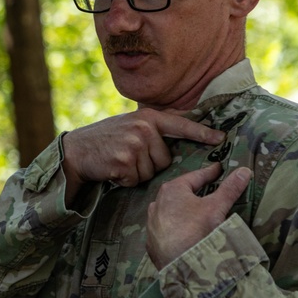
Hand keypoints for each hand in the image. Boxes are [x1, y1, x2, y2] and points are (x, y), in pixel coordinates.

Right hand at [61, 109, 224, 202]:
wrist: (76, 150)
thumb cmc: (105, 139)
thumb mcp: (130, 124)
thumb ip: (151, 128)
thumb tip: (179, 136)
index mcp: (147, 117)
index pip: (181, 125)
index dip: (202, 133)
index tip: (221, 138)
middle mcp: (143, 129)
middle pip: (165, 159)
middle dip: (150, 163)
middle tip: (128, 155)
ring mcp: (134, 145)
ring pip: (152, 172)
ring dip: (137, 173)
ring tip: (119, 161)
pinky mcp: (124, 162)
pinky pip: (137, 180)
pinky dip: (126, 180)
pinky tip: (113, 169)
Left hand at [146, 163, 251, 268]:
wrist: (178, 264)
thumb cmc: (195, 230)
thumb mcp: (216, 207)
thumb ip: (230, 188)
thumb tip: (245, 170)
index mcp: (172, 190)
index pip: (195, 176)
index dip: (209, 172)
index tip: (218, 169)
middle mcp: (157, 202)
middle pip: (181, 192)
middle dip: (194, 189)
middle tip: (208, 186)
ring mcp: (152, 222)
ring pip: (171, 210)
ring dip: (183, 208)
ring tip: (195, 208)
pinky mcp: (152, 240)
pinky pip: (166, 227)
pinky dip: (176, 225)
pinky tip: (183, 230)